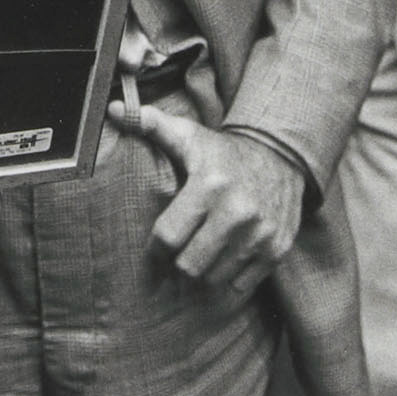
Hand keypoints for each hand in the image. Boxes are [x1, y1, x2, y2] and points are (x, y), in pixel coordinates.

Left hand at [110, 104, 303, 307]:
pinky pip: (241, 286)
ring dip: (203, 272)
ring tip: (200, 254)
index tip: (156, 245)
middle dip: (178, 262)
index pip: (168, 236)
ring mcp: (260, 234)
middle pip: (189, 265)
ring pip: (214, 279)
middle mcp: (237, 212)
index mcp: (209, 185)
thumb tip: (113, 109)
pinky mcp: (276, 250)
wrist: (282, 156)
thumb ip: (150, 124)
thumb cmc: (223, 151)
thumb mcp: (189, 135)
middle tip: (178, 253)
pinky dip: (229, 279)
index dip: (156, 247)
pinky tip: (223, 260)